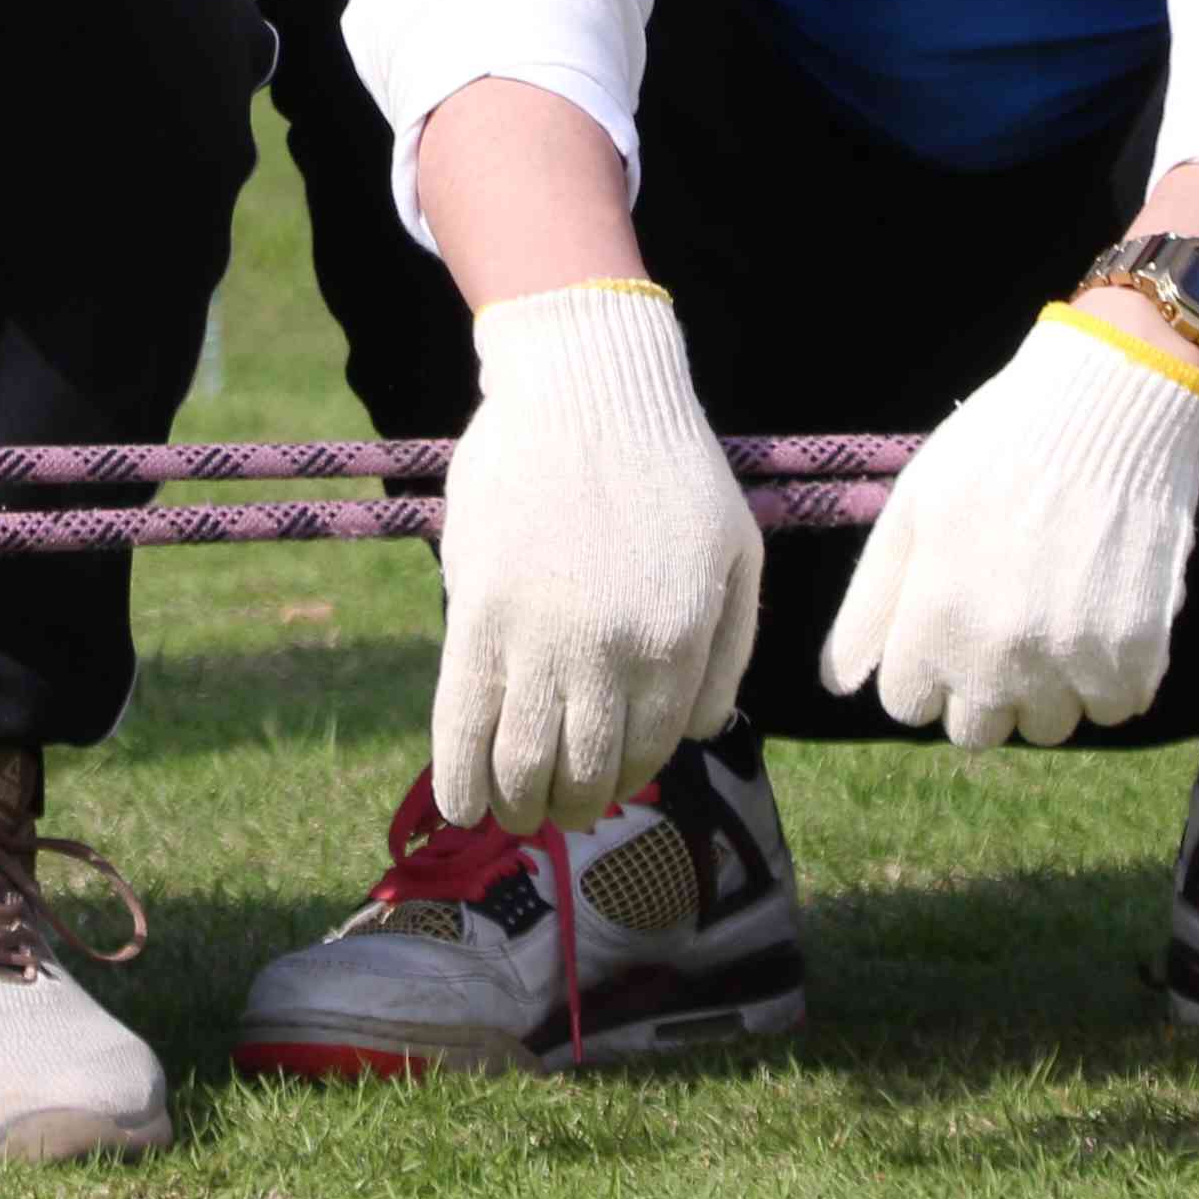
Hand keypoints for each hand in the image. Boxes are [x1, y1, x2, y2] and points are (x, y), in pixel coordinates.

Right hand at [425, 281, 762, 834]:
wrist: (586, 384)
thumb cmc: (670, 464)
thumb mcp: (738, 553)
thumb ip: (728, 651)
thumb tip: (699, 735)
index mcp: (681, 639)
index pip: (653, 749)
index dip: (627, 776)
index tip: (606, 784)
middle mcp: (614, 651)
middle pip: (588, 768)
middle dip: (573, 802)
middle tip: (557, 807)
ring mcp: (542, 635)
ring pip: (525, 759)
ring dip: (519, 803)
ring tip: (513, 813)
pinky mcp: (479, 613)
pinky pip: (462, 721)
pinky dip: (460, 777)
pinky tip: (460, 805)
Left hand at [819, 308, 1198, 749]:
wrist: (1107, 409)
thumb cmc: (997, 448)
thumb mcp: (912, 510)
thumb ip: (870, 604)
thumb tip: (836, 685)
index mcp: (933, 621)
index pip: (907, 706)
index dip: (924, 665)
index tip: (949, 623)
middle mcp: (997, 657)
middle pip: (976, 731)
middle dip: (983, 688)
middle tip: (1006, 620)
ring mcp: (1069, 662)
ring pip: (1048, 728)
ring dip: (1050, 689)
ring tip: (1058, 614)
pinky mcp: (1135, 655)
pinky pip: (1114, 708)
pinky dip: (1111, 676)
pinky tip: (1103, 614)